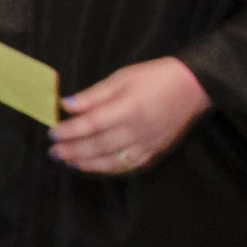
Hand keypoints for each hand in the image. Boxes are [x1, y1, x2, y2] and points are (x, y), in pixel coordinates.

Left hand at [49, 57, 209, 174]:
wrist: (194, 87)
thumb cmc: (155, 77)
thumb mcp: (122, 77)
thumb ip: (94, 95)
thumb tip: (66, 105)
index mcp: (128, 109)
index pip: (92, 124)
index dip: (70, 131)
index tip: (52, 133)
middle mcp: (137, 131)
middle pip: (98, 145)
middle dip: (73, 150)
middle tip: (54, 152)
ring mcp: (147, 144)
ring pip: (111, 161)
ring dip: (86, 163)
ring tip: (68, 161)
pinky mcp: (154, 152)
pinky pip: (127, 166)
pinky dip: (107, 169)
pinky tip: (93, 166)